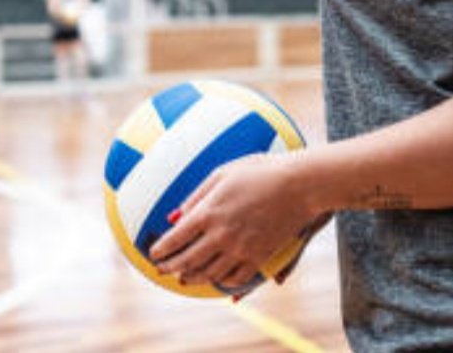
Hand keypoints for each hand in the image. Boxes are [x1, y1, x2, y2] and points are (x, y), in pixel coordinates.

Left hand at [149, 154, 320, 293]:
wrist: (299, 185)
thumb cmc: (260, 171)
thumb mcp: (223, 174)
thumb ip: (196, 197)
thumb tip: (174, 217)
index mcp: (208, 213)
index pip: (175, 239)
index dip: (160, 250)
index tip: (152, 254)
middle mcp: (221, 235)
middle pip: (187, 261)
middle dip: (170, 267)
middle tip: (161, 270)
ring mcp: (241, 249)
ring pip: (209, 273)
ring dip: (193, 278)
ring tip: (185, 278)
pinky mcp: (259, 256)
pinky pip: (236, 277)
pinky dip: (223, 282)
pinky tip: (218, 279)